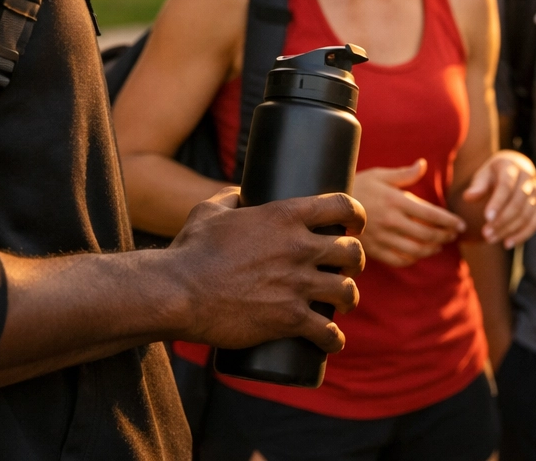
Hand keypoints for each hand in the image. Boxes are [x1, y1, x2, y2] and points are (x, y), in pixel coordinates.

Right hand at [165, 188, 365, 352]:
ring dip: (349, 299)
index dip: (356, 215)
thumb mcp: (210, 210)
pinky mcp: (290, 319)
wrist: (178, 293)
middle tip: (346, 268)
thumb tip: (241, 194)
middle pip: (352, 251)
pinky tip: (333, 341)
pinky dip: (334, 339)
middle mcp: (299, 247)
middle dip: (355, 260)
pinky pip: (328, 332)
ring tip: (342, 304)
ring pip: (347, 291)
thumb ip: (230, 197)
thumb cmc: (191, 250)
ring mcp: (297, 284)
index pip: (342, 206)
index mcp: (285, 215)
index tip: (356, 225)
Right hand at [351, 160, 465, 268]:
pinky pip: (400, 260)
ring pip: (416, 250)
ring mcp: (382, 238)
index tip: (461, 225)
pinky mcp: (374, 251)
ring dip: (433, 248)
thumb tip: (423, 164)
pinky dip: (414, 259)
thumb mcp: (380, 175)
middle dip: (445, 235)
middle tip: (454, 235)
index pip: (431, 214)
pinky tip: (421, 253)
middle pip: (427, 234)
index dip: (450, 221)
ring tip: (441, 244)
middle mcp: (391, 221)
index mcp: (395, 200)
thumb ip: (404, 174)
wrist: (328, 206)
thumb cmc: (357, 185)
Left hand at [462, 150, 535, 246]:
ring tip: (490, 239)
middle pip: (517, 203)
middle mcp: (528, 179)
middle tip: (485, 234)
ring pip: (526, 215)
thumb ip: (477, 186)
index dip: (497, 202)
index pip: (506, 186)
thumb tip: (468, 197)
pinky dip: (522, 235)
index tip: (486, 218)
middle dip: (501, 221)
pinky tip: (507, 243)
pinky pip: (534, 222)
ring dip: (509, 229)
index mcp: (512, 167)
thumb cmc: (494, 174)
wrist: (516, 168)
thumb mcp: (484, 174)